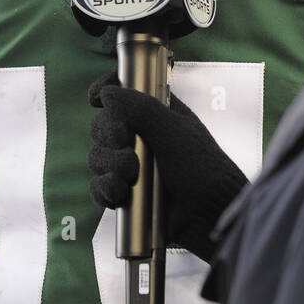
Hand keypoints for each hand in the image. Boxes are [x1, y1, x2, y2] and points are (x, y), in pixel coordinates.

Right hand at [88, 73, 247, 262]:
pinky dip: (105, 188)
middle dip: (109, 134)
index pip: (122, 92)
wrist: (208, 212)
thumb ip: (142, 109)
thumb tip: (107, 93)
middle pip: (101, 125)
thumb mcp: (175, 131)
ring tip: (132, 172)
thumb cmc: (201, 167)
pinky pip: (99, 187)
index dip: (106, 90)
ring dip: (110, 163)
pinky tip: (119, 192)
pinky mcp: (125, 193)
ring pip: (98, 157)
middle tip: (126, 141)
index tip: (95, 98)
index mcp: (155, 113)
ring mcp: (130, 166)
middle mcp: (140, 136)